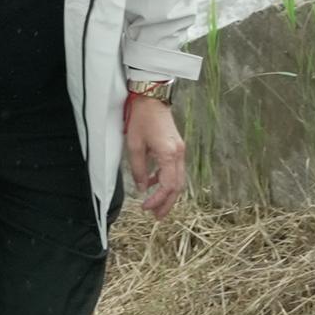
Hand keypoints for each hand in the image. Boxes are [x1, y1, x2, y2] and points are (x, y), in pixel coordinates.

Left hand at [122, 89, 188, 220]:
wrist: (151, 97)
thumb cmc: (141, 118)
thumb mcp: (134, 145)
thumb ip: (139, 169)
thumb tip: (142, 189)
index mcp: (169, 154)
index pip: (168, 186)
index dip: (158, 200)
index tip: (146, 208)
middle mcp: (179, 154)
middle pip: (178, 186)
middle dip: (167, 203)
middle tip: (156, 217)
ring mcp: (180, 150)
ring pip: (178, 179)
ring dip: (168, 194)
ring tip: (155, 206)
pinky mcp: (176, 147)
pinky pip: (174, 170)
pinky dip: (165, 180)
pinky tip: (151, 183)